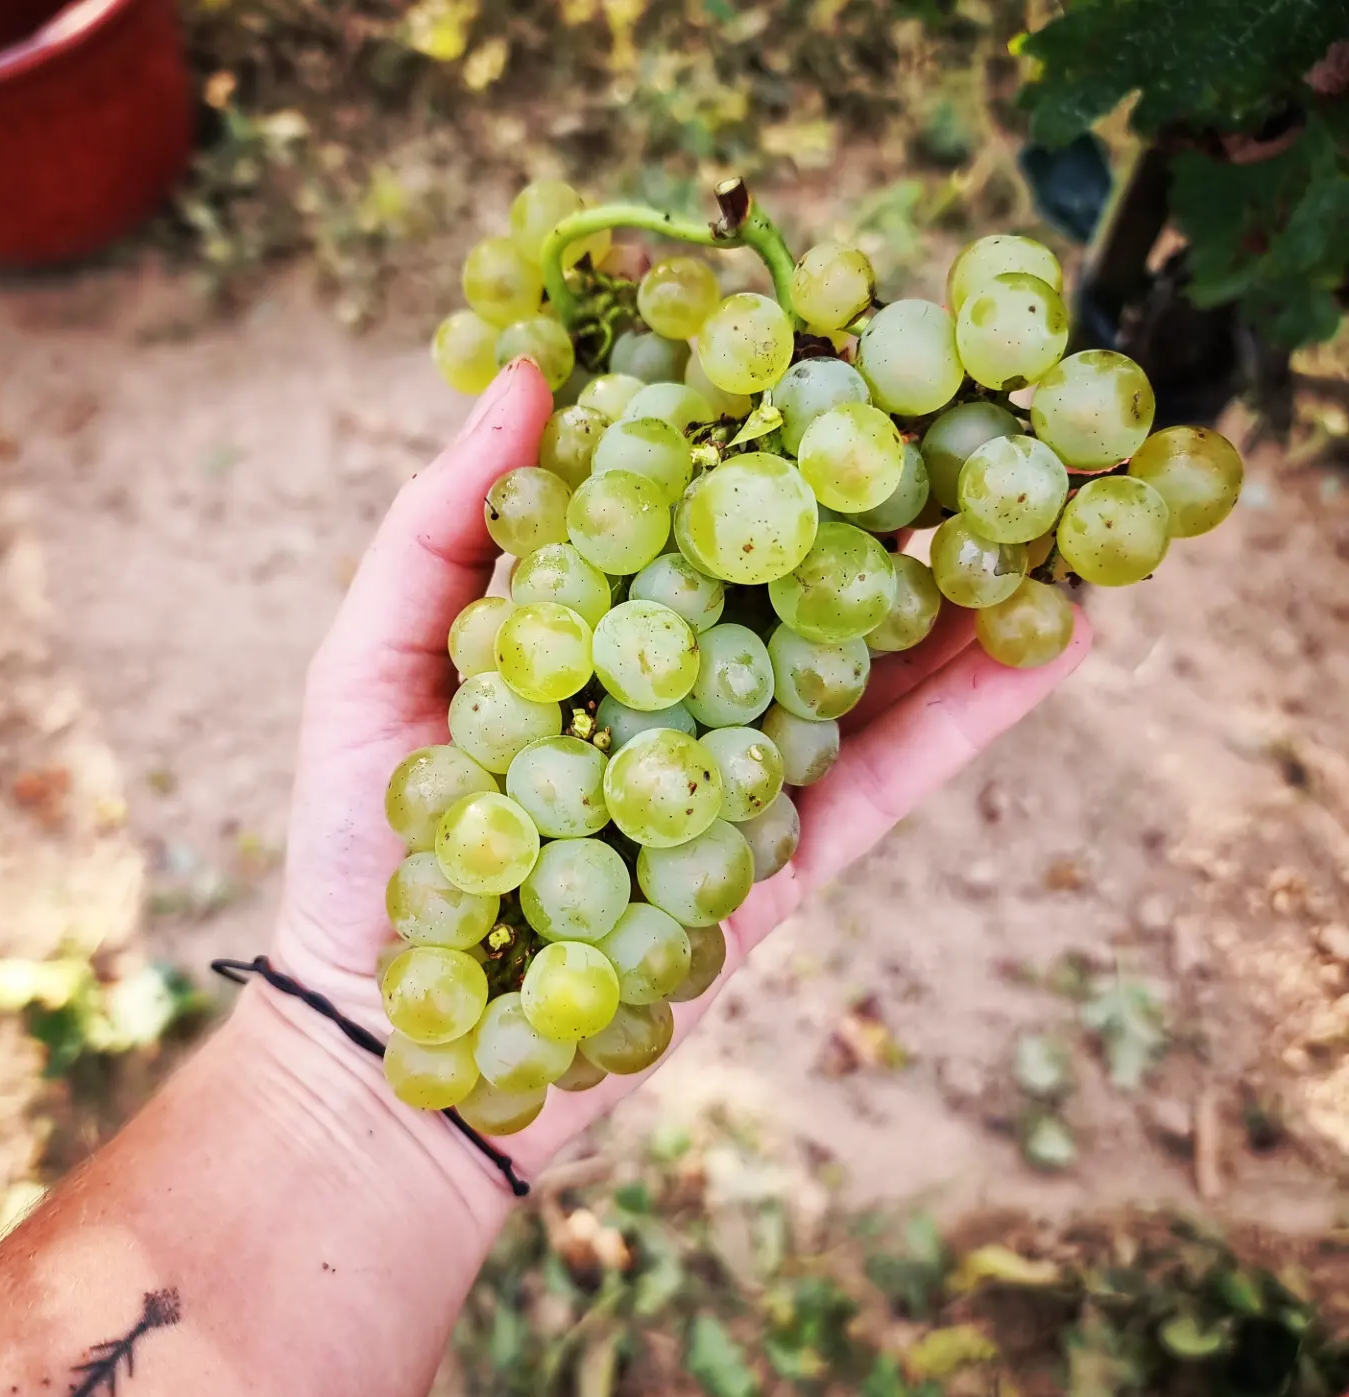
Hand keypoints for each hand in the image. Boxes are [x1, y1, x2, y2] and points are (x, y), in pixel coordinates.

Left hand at [271, 357, 1090, 1189]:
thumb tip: (529, 377)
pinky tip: (1059, 638)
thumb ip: (444, 529)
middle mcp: (677, 687)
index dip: (758, 427)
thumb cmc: (361, 846)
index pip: (692, 508)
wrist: (396, 1034)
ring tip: (1055, 501)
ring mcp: (741, 771)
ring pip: (868, 663)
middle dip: (884, 496)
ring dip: (962, 588)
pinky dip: (974, 712)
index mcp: (595, 627)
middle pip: (796, 576)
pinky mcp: (787, 860)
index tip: (831, 338)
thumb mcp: (372, 664)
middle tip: (980, 404)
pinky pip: (892, 775)